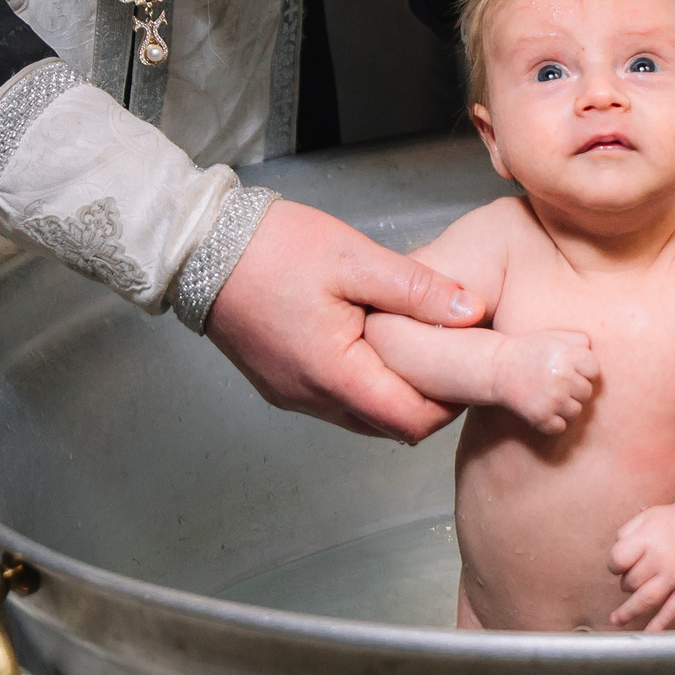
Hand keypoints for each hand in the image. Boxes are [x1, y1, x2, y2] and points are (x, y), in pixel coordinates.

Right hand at [205, 199, 484, 441]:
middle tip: (449, 350)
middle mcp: (312, 398)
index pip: (412, 421)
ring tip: (414, 343)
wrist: (202, 247)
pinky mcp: (282, 385)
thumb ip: (418, 290)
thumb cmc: (274, 249)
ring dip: (394, 392)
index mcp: (334, 374)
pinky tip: (374, 344)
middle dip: (428, 398)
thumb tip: (473, 313)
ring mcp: (294, 396)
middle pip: (391, 427)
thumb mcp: (357, 258)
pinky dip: (365, 384)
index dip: (451, 400)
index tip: (469, 361)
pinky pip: (337, 403)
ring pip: (365, 417)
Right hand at [492, 329, 600, 434]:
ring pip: (575, 411)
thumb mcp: (553, 336)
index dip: (584, 371)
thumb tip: (594, 351)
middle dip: (575, 389)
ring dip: (565, 406)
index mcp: (567, 355)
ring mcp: (552, 398)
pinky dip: (552, 421)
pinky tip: (543, 408)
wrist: (497, 367)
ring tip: (549, 395)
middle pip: (587, 392)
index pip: (594, 370)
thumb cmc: (529, 350)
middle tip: (557, 383)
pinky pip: (560, 426)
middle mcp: (561, 377)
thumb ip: (579, 340)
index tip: (571, 369)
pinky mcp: (540, 416)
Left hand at [609, 498, 674, 629]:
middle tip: (632, 577)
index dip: (614, 565)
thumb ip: (625, 536)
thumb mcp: (646, 518)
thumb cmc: (674, 522)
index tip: (619, 564)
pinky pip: (671, 611)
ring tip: (616, 619)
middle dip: (626, 583)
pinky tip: (647, 633)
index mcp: (648, 539)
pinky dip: (659, 624)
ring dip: (629, 612)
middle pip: (631, 582)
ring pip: (646, 600)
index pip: (618, 560)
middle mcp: (662, 559)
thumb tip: (615, 563)